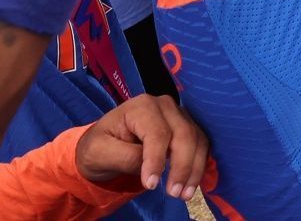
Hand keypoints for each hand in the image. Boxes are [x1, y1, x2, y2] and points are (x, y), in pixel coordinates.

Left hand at [75, 94, 208, 199]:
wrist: (105, 144)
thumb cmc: (99, 146)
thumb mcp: (99, 152)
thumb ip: (125, 157)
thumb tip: (151, 169)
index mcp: (141, 107)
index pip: (157, 133)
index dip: (157, 160)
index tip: (151, 185)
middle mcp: (165, 106)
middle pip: (184, 134)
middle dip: (182, 166)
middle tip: (174, 193)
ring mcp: (178, 115)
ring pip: (197, 139)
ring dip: (194, 168)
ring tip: (184, 194)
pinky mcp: (187, 127)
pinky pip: (201, 144)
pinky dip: (199, 165)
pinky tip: (191, 185)